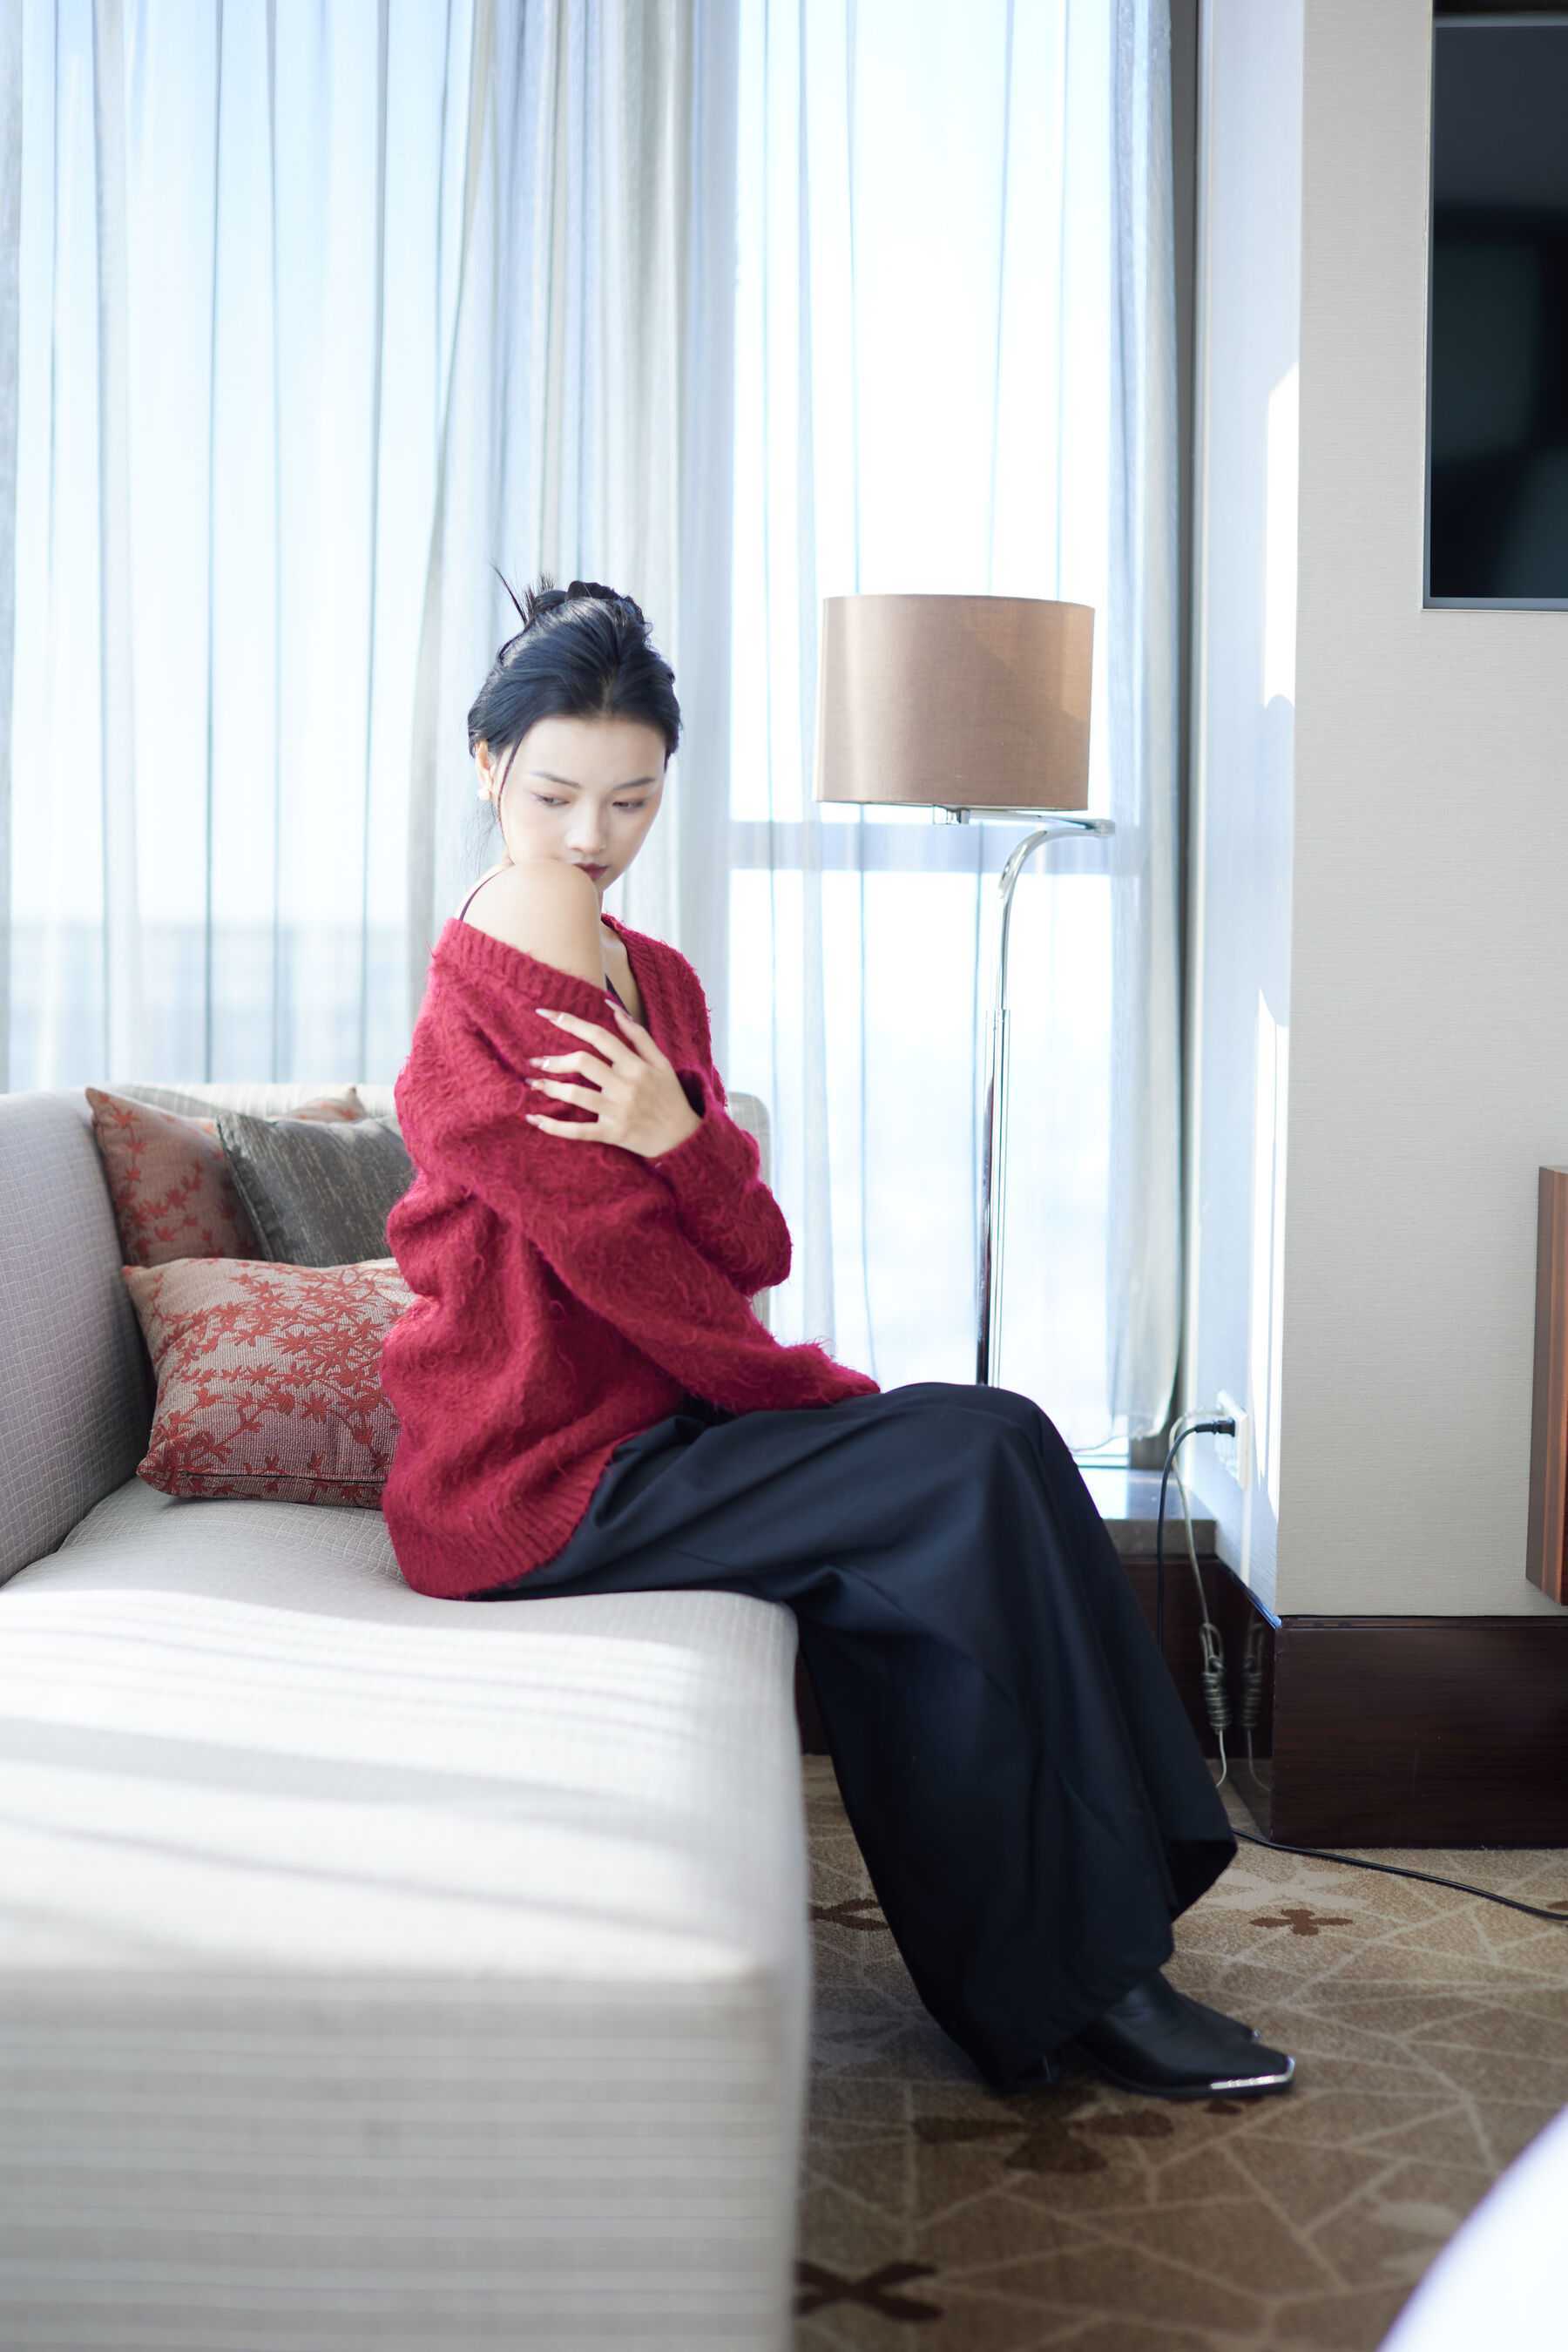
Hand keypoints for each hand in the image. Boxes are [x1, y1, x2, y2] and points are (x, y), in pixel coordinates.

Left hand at [523, 1002, 703, 1158]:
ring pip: (576, 1096)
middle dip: (554, 1060)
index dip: (570, 1022)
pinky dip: (554, 1127)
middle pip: (583, 1063)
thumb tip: (612, 1008)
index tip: (545, 1014)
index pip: (599, 1037)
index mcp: (636, 1065)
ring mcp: (618, 1111)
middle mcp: (625, 1085)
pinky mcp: (612, 1134)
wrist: (682, 1137)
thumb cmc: (669, 1096)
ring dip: (549, 1088)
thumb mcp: (661, 1061)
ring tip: (533, 1084)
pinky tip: (534, 1120)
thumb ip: (638, 1035)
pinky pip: (578, 1131)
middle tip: (535, 1061)